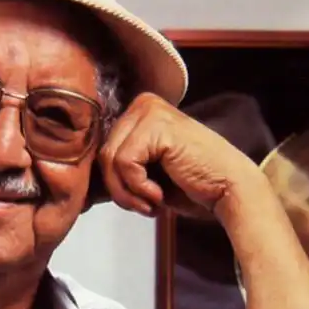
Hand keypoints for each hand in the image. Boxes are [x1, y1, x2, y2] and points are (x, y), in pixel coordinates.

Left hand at [98, 93, 265, 218]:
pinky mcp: (157, 126)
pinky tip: (158, 195)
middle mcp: (143, 103)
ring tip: (150, 203)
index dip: (111, 181)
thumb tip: (79, 178)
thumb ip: (118, 167)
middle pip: (102, 152)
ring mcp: (150, 110)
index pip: (102, 147)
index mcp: (140, 111)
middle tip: (144, 205)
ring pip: (109, 159)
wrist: (229, 191)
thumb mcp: (146, 173)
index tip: (135, 200)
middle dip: (118, 188)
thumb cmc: (191, 185)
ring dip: (127, 192)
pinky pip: (124, 164)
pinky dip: (138, 188)